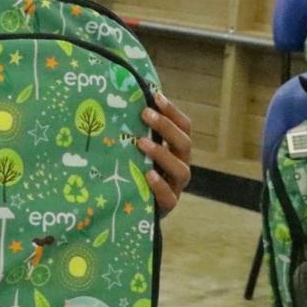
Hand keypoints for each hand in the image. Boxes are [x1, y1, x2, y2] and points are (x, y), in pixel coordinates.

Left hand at [138, 91, 191, 215]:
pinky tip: (148, 175)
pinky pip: (168, 197)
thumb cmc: (133, 173)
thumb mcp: (136, 151)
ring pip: (180, 170)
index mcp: (176, 151)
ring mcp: (175, 187)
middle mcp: (179, 167)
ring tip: (141, 143)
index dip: (172, 111)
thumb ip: (136, 132)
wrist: (131, 211)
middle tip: (145, 114)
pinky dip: (159, 185)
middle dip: (166, 127)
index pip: (183, 127)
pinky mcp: (167, 207)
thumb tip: (121, 102)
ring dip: (162, 153)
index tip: (155, 96)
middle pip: (184, 144)